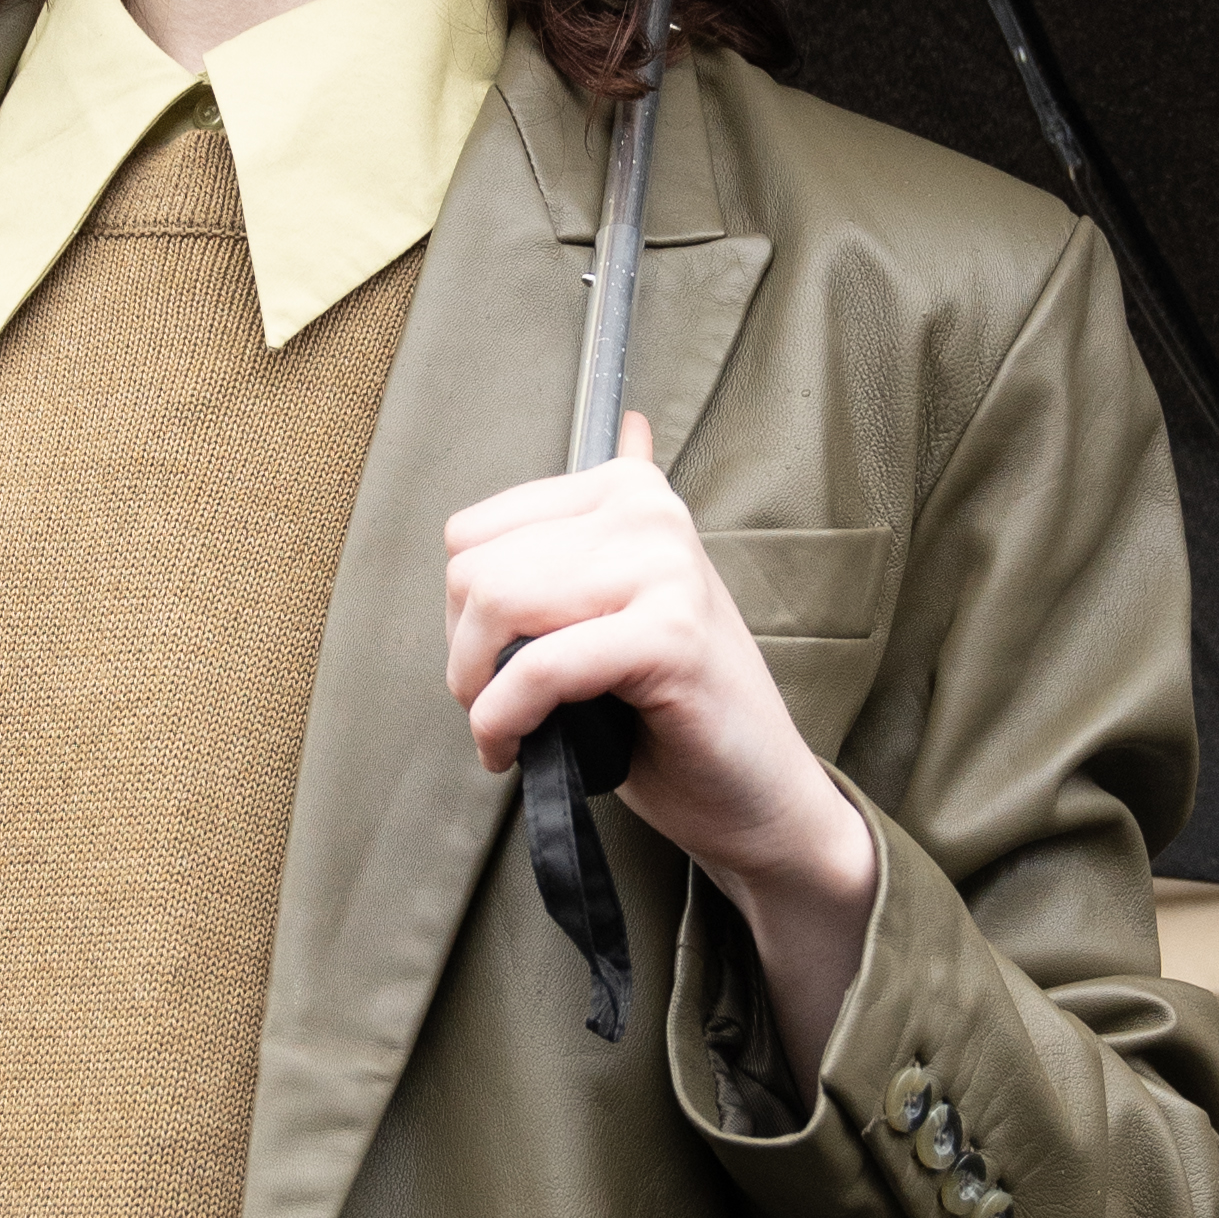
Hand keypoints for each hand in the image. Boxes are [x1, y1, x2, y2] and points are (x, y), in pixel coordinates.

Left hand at [445, 415, 875, 1065]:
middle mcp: (650, 512)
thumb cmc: (675, 712)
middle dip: (465, 655)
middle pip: (474, 568)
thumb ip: (608, 528)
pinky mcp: (669, 636)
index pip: (472, 534)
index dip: (464, 616)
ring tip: (509, 731)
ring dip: (479, 692)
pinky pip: (538, 666)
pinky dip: (504, 718)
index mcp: (631, 492)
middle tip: (500, 709)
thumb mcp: (626, 606)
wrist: (755, 795)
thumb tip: (632, 422)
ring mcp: (666, 568)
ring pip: (498, 604)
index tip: (493, 668)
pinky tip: (513, 749)